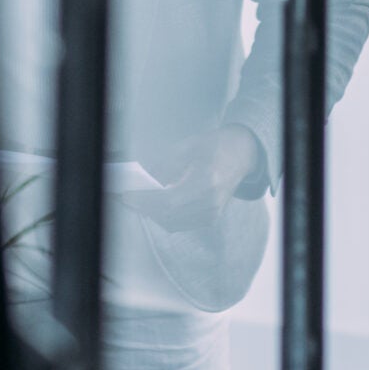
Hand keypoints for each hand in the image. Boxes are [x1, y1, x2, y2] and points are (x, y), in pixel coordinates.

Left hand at [127, 126, 262, 231]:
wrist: (242, 154)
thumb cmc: (214, 146)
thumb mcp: (188, 147)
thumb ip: (165, 165)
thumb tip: (144, 182)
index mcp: (207, 182)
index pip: (169, 201)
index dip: (145, 201)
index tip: (126, 195)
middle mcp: (212, 202)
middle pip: (169, 215)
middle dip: (144, 207)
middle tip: (127, 198)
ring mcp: (213, 214)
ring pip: (172, 223)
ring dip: (152, 213)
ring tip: (137, 201)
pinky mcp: (212, 218)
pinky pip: (181, 224)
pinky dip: (164, 217)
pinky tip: (154, 205)